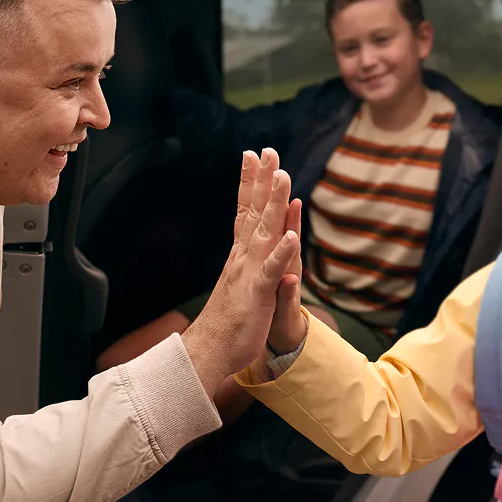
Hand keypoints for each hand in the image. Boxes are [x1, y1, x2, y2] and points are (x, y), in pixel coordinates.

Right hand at [182, 148, 300, 396]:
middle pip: (255, 211)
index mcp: (242, 254)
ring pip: (265, 232)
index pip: (247, 210)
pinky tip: (292, 237)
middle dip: (263, 180)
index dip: (251, 182)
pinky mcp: (259, 294)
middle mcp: (244, 257)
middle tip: (268, 150)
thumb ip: (249, 259)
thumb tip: (251, 239)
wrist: (210, 351)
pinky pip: (272, 271)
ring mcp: (251, 273)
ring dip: (274, 205)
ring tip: (284, 177)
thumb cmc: (228, 320)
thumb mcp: (243, 284)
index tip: (253, 155)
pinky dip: (281, 254)